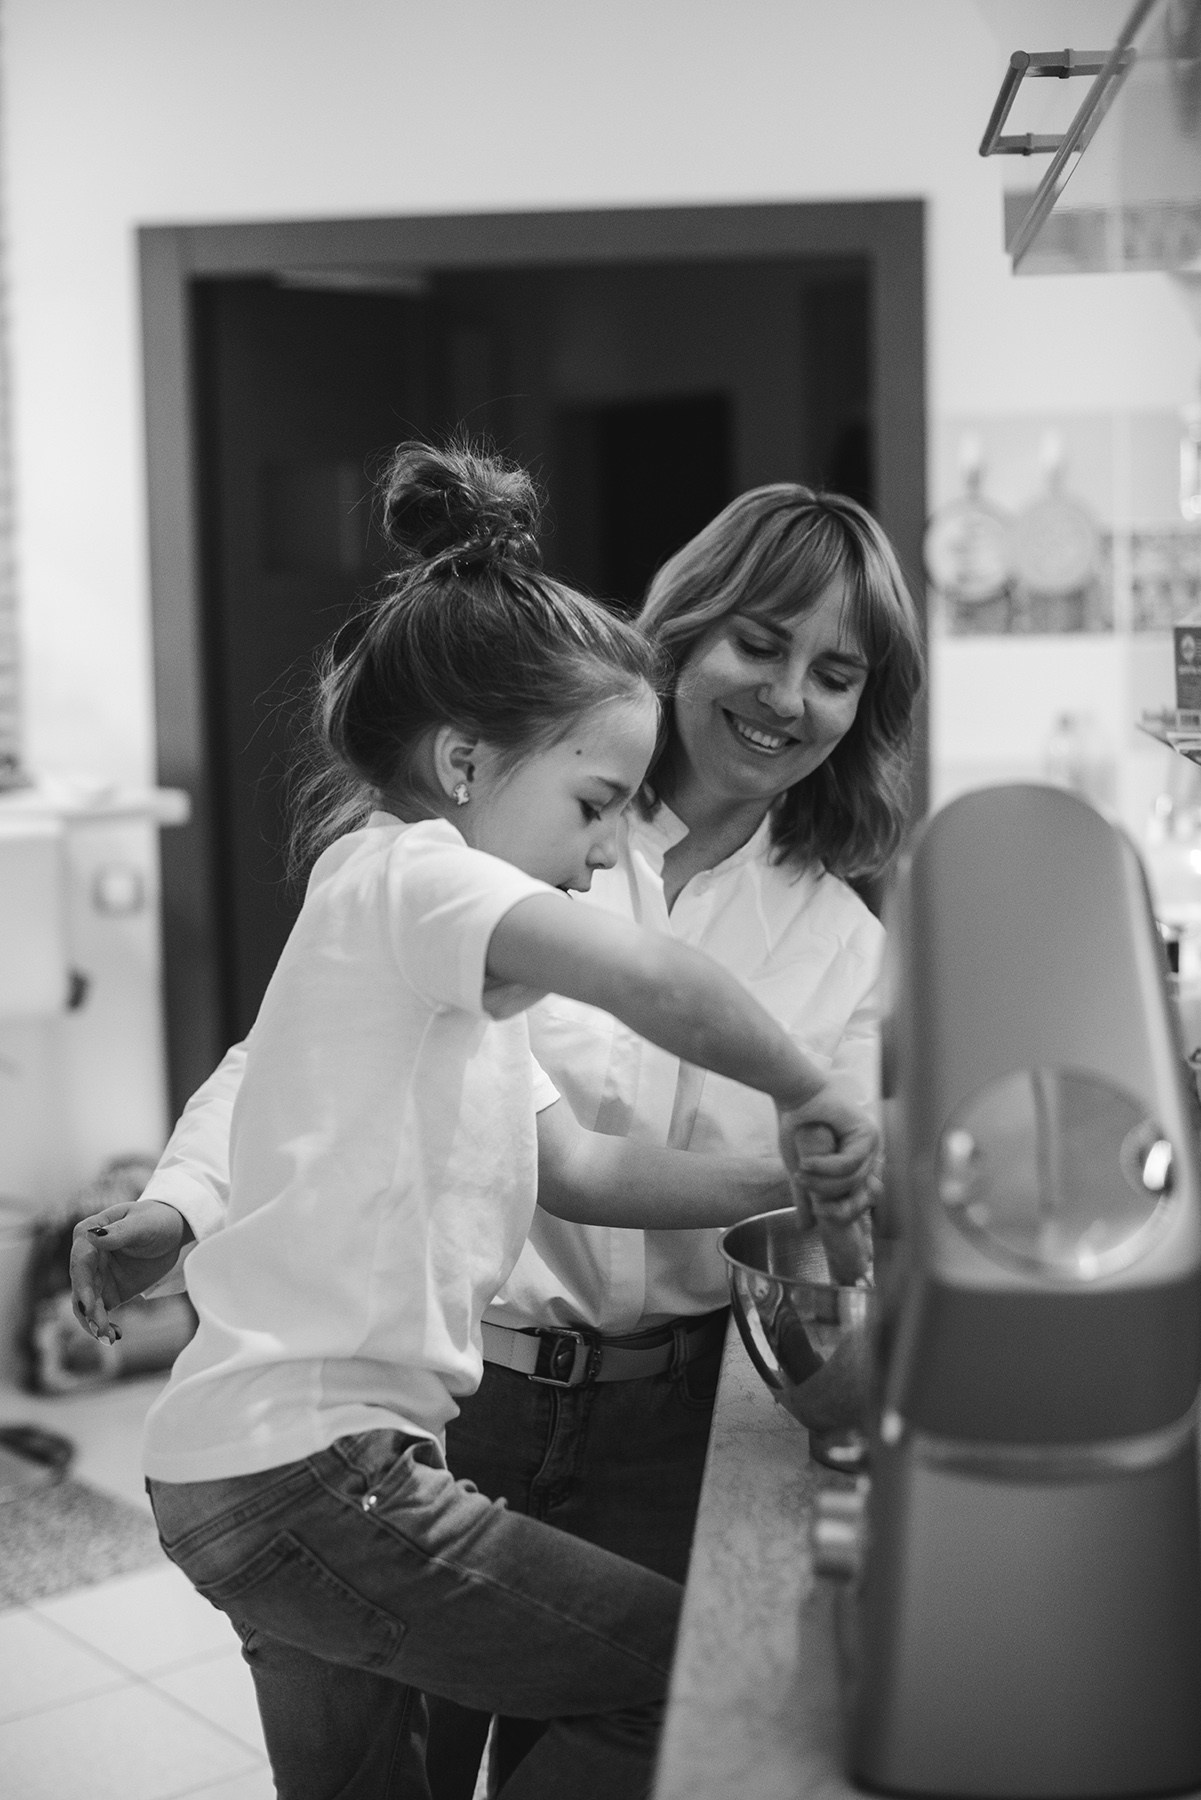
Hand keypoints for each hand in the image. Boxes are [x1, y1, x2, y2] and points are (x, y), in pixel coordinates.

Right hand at [70, 1201, 191, 1345]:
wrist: (174, 1232)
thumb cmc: (157, 1220)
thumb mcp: (143, 1224)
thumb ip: (120, 1233)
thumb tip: (94, 1237)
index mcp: (89, 1233)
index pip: (80, 1261)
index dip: (82, 1285)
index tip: (88, 1305)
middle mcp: (87, 1257)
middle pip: (80, 1287)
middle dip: (88, 1310)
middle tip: (100, 1329)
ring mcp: (97, 1276)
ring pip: (86, 1304)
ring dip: (93, 1322)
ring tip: (108, 1337)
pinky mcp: (109, 1292)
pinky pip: (100, 1313)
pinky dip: (103, 1325)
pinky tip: (114, 1335)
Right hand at [781, 1108, 877, 1286]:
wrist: (794, 1098)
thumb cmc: (797, 1128)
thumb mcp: (801, 1172)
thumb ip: (806, 1197)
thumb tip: (805, 1228)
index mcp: (859, 1166)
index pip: (862, 1202)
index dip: (844, 1212)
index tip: (820, 1212)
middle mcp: (870, 1156)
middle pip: (861, 1194)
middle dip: (833, 1200)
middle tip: (810, 1197)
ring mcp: (871, 1145)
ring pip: (853, 1180)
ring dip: (824, 1182)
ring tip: (801, 1174)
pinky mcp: (866, 1133)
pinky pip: (850, 1163)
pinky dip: (826, 1167)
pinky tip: (807, 1164)